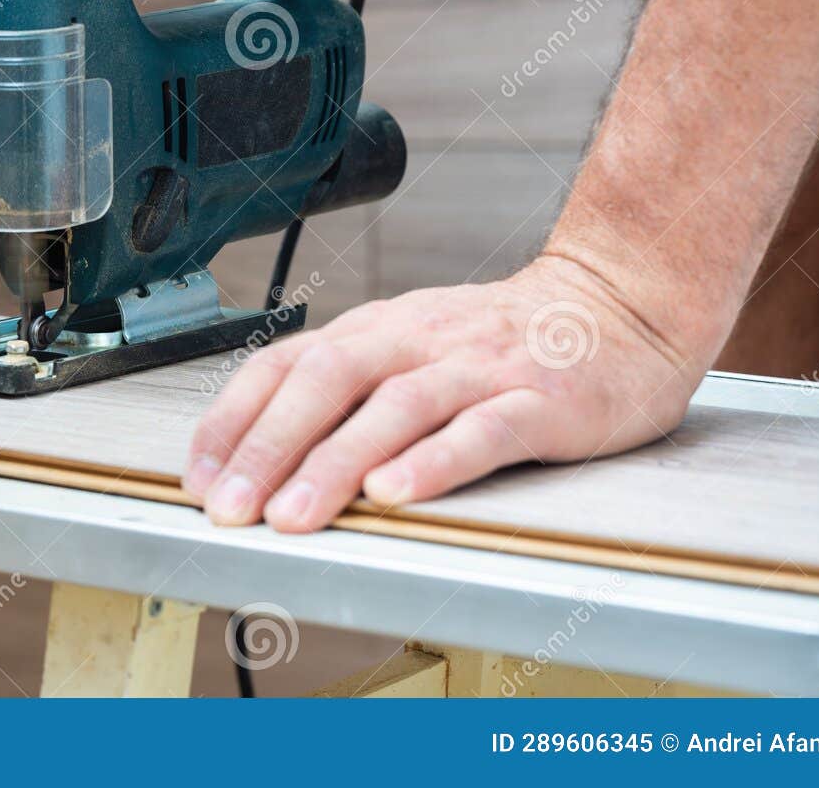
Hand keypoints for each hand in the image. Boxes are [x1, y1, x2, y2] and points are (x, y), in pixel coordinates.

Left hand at [183, 254, 708, 530]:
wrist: (621, 303)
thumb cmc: (501, 340)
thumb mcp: (410, 346)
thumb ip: (348, 390)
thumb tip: (262, 453)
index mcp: (377, 329)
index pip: (285, 365)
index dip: (234, 421)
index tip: (198, 478)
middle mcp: (418, 340)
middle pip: (327, 382)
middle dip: (269, 448)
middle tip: (230, 508)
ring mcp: (479, 367)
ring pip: (395, 408)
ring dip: (336, 464)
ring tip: (295, 516)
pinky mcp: (541, 400)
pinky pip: (482, 430)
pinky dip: (436, 461)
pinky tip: (398, 494)